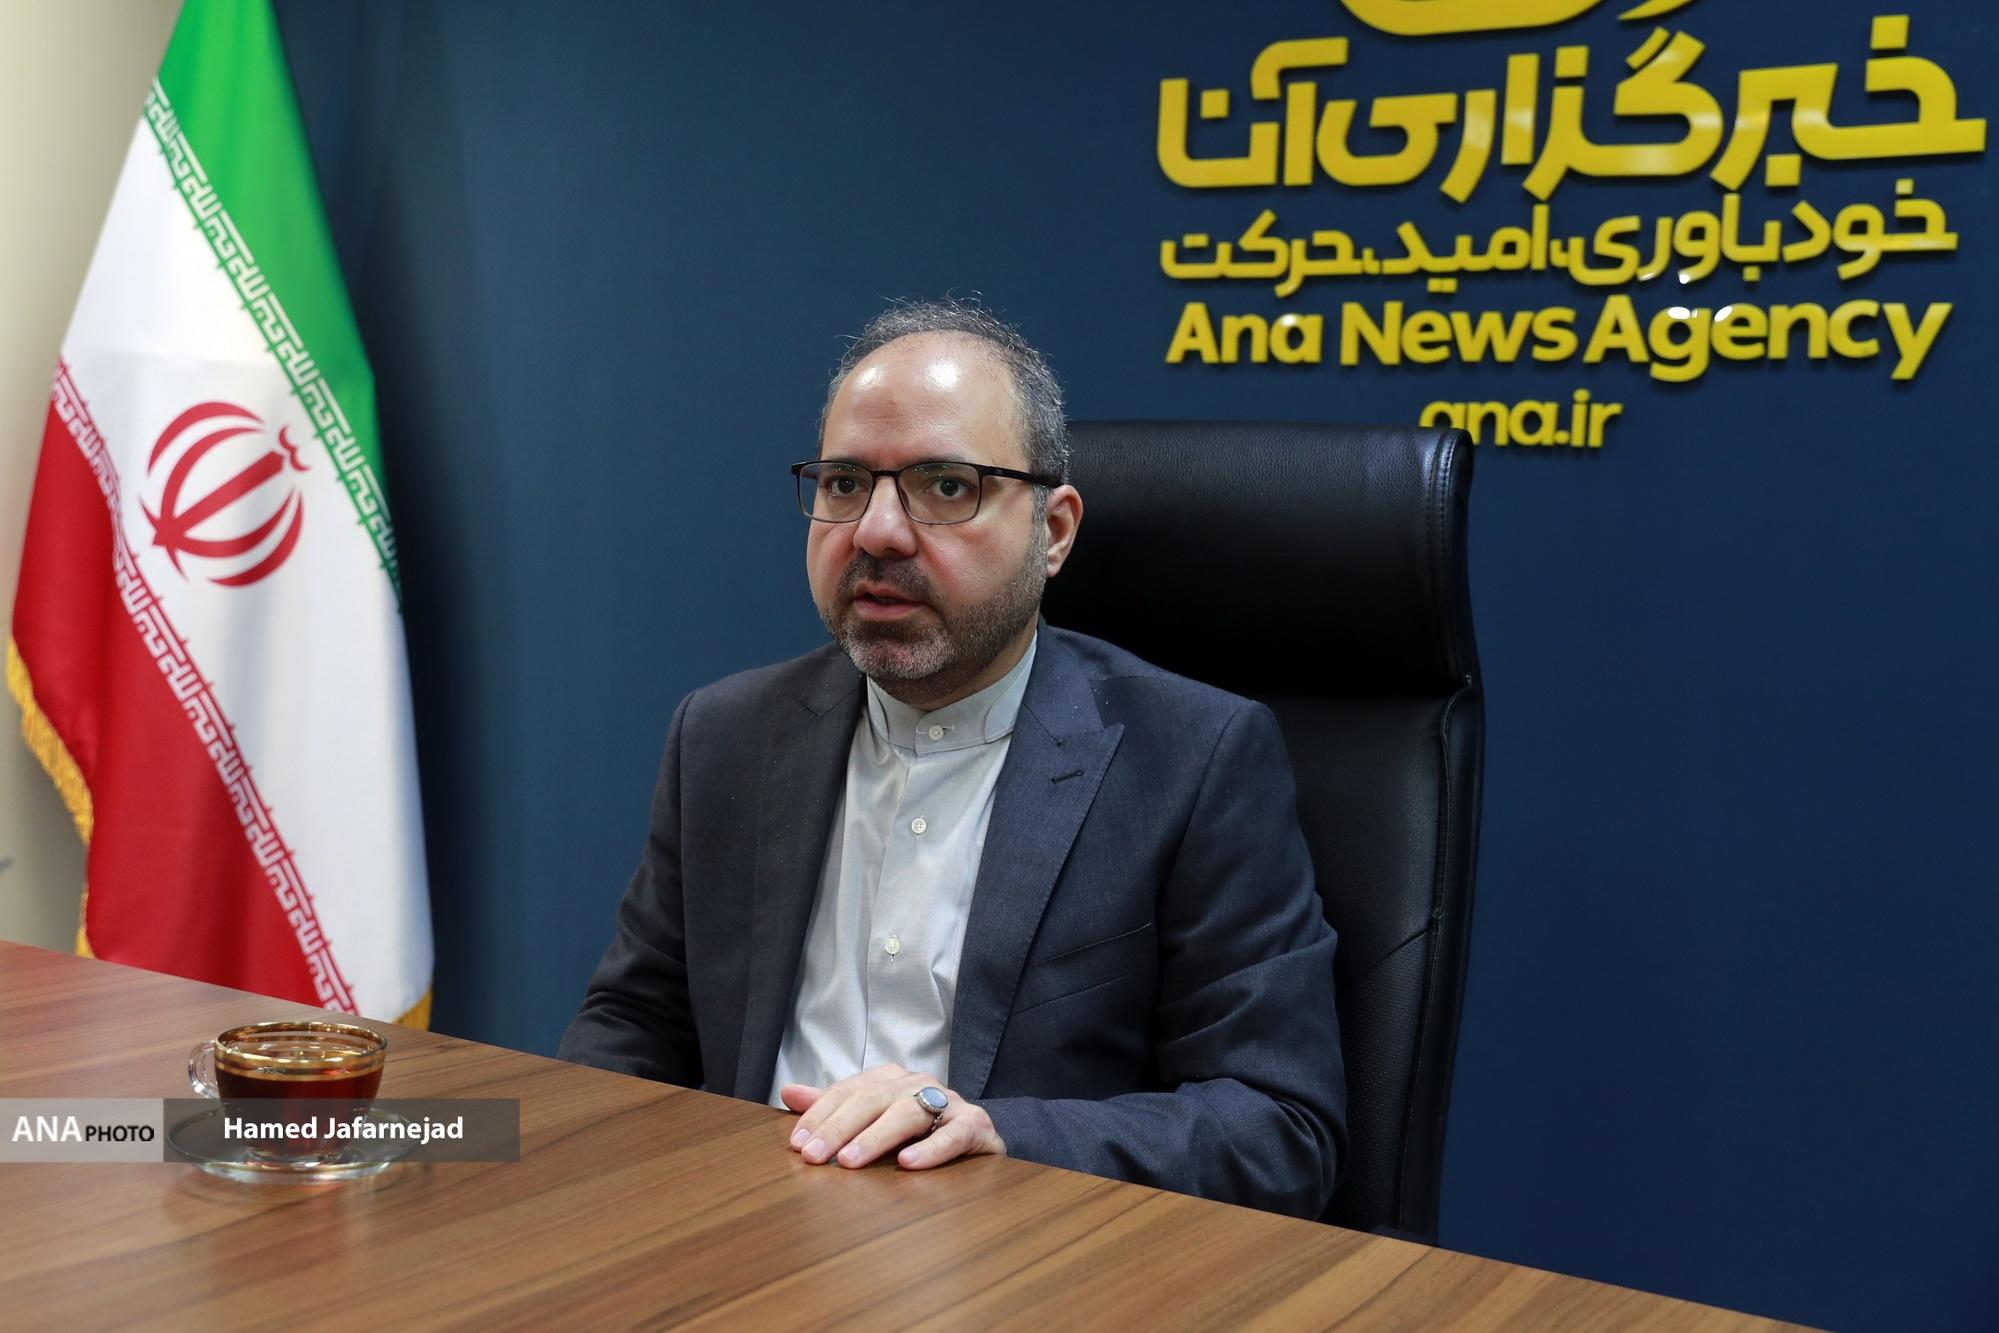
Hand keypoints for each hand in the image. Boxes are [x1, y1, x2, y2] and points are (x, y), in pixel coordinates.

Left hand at [779, 1063, 1005, 1169]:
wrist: (979, 1141)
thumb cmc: (918, 1132)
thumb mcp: (874, 1117)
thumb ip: (834, 1106)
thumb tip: (788, 1092)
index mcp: (892, 1079)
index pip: (849, 1091)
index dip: (821, 1115)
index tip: (797, 1144)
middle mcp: (919, 1084)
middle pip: (873, 1100)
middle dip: (839, 1128)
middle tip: (813, 1156)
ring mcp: (950, 1103)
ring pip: (909, 1113)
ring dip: (876, 1138)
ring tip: (849, 1161)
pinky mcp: (976, 1126)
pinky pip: (953, 1135)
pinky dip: (931, 1149)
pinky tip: (907, 1164)